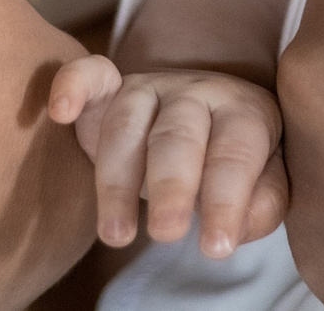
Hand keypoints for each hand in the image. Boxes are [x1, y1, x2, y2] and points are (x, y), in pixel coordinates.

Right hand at [49, 54, 287, 257]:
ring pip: (127, 123)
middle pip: (179, 135)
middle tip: (167, 234)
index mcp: (244, 112)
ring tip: (116, 235)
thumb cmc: (234, 163)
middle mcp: (196, 93)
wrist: (209, 117)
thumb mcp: (263, 181)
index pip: (236, 153)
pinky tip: (60, 110)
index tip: (215, 248)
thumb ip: (261, 203)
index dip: (225, 201)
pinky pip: (90, 75)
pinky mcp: (111, 88)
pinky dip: (72, 84)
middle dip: (171, 185)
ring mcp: (150, 87)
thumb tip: (235, 228)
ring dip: (117, 180)